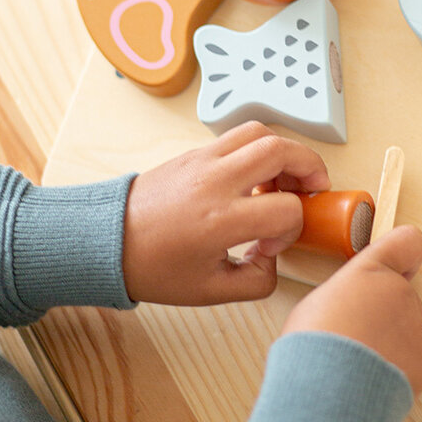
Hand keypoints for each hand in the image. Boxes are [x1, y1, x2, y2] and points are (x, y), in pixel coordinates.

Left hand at [123, 121, 329, 305]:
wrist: (106, 242)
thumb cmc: (152, 267)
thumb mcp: (209, 291)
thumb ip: (256, 280)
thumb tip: (274, 258)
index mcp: (220, 220)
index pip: (285, 209)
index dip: (293, 228)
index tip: (273, 243)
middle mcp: (215, 182)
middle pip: (281, 150)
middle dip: (310, 166)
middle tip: (314, 188)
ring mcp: (203, 161)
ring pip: (260, 131)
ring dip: (285, 150)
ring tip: (285, 178)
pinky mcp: (194, 153)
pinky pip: (237, 136)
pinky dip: (258, 149)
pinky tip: (254, 177)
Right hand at [280, 225, 421, 393]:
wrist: (328, 391)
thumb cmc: (312, 344)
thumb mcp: (318, 302)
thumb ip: (347, 295)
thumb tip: (350, 312)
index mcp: (372, 271)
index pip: (407, 242)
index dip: (404, 252)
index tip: (400, 263)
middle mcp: (400, 293)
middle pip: (399, 296)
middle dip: (382, 311)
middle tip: (352, 332)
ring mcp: (415, 328)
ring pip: (403, 331)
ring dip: (386, 343)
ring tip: (354, 361)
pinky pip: (409, 361)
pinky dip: (393, 370)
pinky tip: (367, 379)